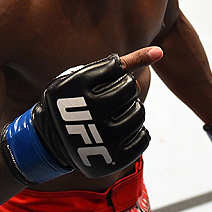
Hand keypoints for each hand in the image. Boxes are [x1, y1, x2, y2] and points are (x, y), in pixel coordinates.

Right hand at [0, 47, 162, 184]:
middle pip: (131, 88)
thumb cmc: (74, 99)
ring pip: (139, 113)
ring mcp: (102, 138)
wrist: (51, 140)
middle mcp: (89, 113)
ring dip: (132, 109)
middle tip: (110, 98)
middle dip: (125, 90)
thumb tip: (160, 51)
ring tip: (116, 113)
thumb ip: (124, 63)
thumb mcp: (86, 76)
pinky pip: (143, 137)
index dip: (113, 73)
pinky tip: (121, 130)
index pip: (118, 69)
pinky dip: (137, 131)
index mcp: (78, 87)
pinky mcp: (113, 159)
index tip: (100, 82)